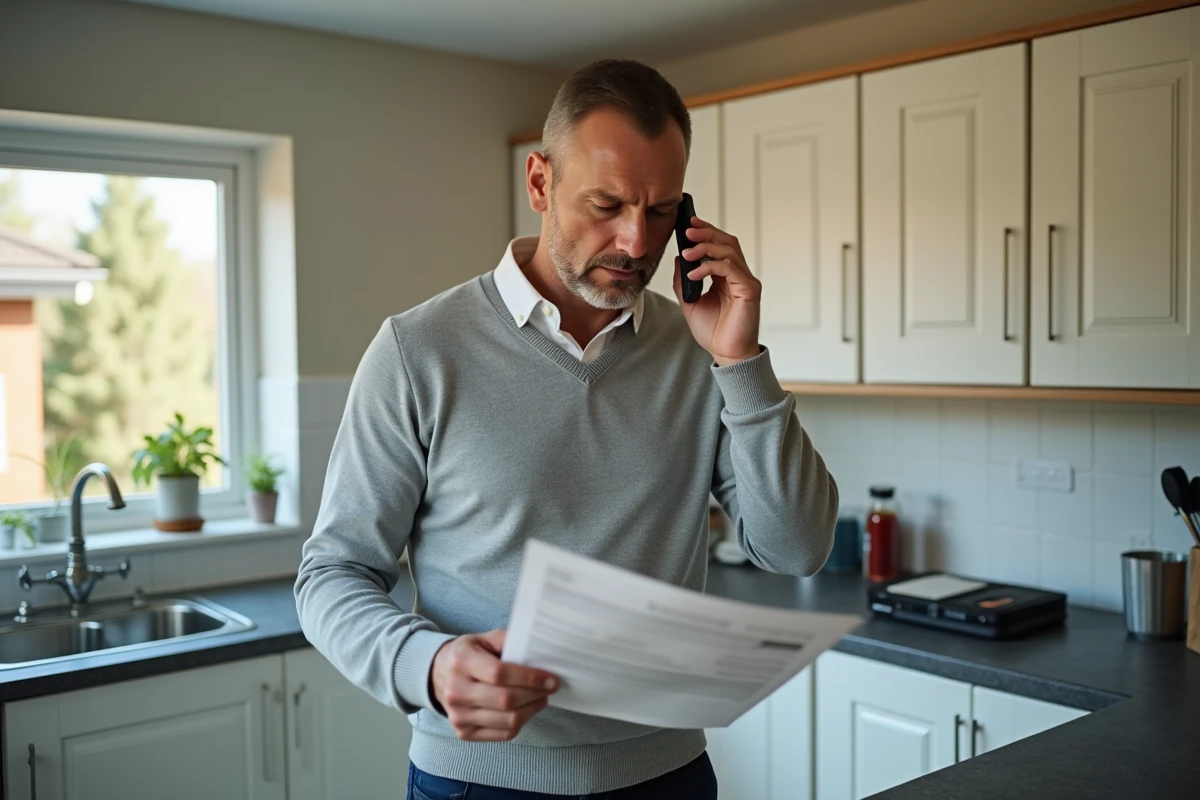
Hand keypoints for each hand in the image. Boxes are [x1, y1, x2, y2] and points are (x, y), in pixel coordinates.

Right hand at [430, 629, 558, 741]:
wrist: (439, 674)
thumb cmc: (469, 655)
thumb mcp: (485, 638)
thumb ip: (510, 641)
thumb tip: (541, 649)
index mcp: (461, 661)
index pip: (499, 674)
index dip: (530, 678)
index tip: (551, 679)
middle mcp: (456, 691)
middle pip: (506, 700)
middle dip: (535, 694)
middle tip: (550, 688)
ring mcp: (458, 715)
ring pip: (508, 721)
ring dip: (532, 709)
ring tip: (540, 697)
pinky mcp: (464, 733)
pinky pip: (504, 734)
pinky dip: (522, 722)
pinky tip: (525, 709)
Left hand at [673, 215, 761, 365]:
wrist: (726, 354)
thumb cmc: (713, 332)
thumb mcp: (690, 302)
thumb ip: (684, 281)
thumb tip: (678, 259)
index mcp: (727, 276)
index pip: (720, 245)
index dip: (706, 232)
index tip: (688, 224)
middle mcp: (739, 275)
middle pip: (727, 242)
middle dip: (707, 232)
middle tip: (688, 230)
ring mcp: (746, 281)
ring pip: (729, 251)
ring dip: (706, 247)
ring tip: (687, 252)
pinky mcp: (749, 290)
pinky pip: (730, 268)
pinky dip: (710, 266)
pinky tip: (695, 273)